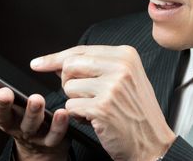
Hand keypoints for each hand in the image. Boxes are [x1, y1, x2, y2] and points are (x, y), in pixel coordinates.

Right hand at [0, 60, 70, 160]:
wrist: (42, 149)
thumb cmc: (23, 115)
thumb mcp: (8, 98)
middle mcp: (10, 122)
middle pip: (0, 115)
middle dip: (0, 104)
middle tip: (4, 92)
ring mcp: (29, 133)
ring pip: (29, 124)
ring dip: (32, 112)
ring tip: (37, 99)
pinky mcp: (49, 141)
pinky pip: (53, 135)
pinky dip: (57, 125)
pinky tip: (62, 113)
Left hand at [30, 45, 175, 160]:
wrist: (153, 142)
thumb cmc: (138, 113)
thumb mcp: (125, 80)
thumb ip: (96, 67)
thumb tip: (58, 63)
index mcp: (126, 55)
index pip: (81, 50)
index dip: (56, 58)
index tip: (38, 63)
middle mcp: (120, 67)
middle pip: (70, 65)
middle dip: (68, 83)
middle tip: (83, 96)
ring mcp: (112, 86)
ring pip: (68, 87)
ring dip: (75, 102)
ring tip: (96, 108)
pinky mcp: (102, 107)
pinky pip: (70, 107)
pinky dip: (78, 117)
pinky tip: (96, 119)